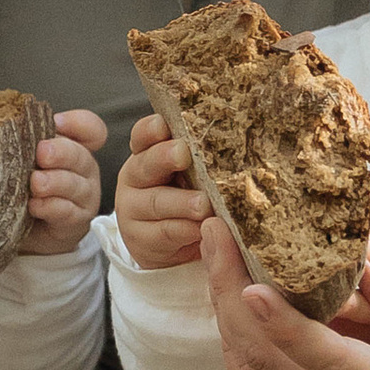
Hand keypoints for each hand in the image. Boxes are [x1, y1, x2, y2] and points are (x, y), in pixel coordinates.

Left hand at [21, 108, 108, 254]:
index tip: (56, 123)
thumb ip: (25, 142)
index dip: (78, 123)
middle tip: (41, 152)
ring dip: (55, 182)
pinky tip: (34, 205)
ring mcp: (83, 196)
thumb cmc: (25, 188)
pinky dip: (50, 207)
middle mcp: (83, 169)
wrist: (26, 231)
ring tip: (35, 182)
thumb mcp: (25, 160)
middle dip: (61, 152)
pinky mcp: (76, 222)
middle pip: (81, 155)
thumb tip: (4, 126)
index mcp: (74, 147)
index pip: (90, 129)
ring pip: (75, 185)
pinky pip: (68, 212)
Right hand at [112, 111, 213, 269]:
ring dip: (181, 202)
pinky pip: (164, 232)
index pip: (143, 135)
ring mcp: (134, 209)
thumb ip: (201, 155)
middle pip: (146, 165)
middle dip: (165, 158)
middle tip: (183, 154)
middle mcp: (136, 177)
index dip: (151, 130)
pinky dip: (184, 230)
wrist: (173, 244)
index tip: (163, 125)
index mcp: (148, 152)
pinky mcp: (140, 239)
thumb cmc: (190, 195)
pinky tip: (201, 230)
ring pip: (156, 202)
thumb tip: (235, 138)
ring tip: (202, 204)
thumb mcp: (194, 171)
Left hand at [200, 218, 369, 369]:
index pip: (329, 363)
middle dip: (229, 296)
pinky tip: (237, 304)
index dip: (284, 326)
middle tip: (214, 233)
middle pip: (269, 366)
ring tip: (218, 256)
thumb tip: (362, 257)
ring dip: (225, 318)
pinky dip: (240, 345)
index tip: (249, 284)